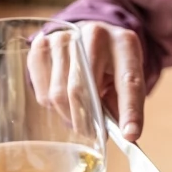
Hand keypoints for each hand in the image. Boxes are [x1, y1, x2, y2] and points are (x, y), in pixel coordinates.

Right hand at [27, 20, 145, 140]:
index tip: (130, 136)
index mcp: (124, 44)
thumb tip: (124, 136)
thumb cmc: (111, 65)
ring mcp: (64, 37)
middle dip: (85, 120)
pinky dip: (51, 104)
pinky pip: (42, 90)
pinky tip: (62, 98)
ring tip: (77, 114)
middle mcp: (94, 35)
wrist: (89, 35)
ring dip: (67, 114)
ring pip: (58, 93)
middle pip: (81, 90)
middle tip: (90, 133)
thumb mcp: (125, 79)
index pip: (128, 82)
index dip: (130, 112)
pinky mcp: (41, 44)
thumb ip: (125, 105)